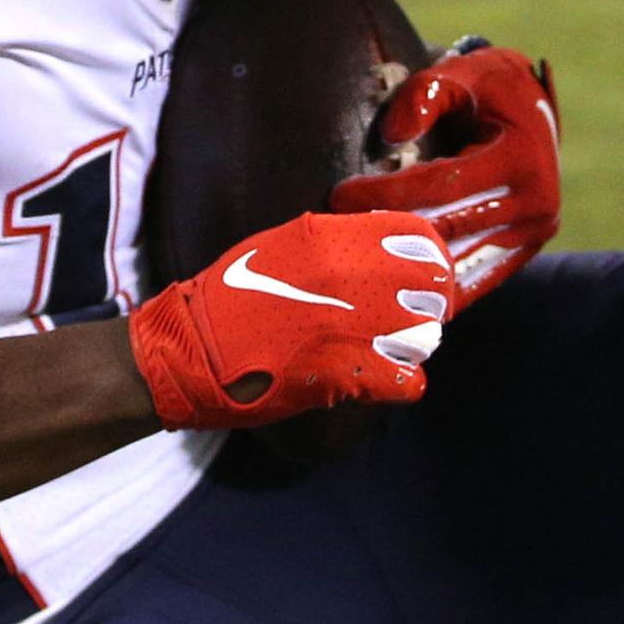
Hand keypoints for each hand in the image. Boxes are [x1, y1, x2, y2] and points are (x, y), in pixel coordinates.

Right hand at [127, 210, 453, 428]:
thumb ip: (332, 241)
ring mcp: (352, 325)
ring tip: (386, 352)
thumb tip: (375, 243)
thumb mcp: (281, 246)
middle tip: (407, 320)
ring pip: (427, 336)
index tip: (424, 277)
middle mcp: (351, 275)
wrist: (190, 349)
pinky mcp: (347, 374)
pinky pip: (410, 382)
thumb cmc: (229, 297)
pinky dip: (401, 386)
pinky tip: (380, 382)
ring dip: (412, 347)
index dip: (430, 259)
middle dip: (428, 305)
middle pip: (434, 287)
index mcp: (333, 238)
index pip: (420, 238)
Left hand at [330, 40, 559, 307]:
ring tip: (354, 260)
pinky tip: (388, 285)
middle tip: (337, 234)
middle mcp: (537, 204)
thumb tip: (391, 137)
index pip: (443, 185)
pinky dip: (432, 286)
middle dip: (387, 232)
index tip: (339, 194)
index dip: (388, 193)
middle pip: (447, 230)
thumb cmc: (487, 90)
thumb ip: (424, 95)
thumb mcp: (460, 75)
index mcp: (522, 158)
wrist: (534, 112)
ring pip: (458, 264)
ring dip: (404, 266)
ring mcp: (533, 235)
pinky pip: (472, 279)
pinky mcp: (523, 253)